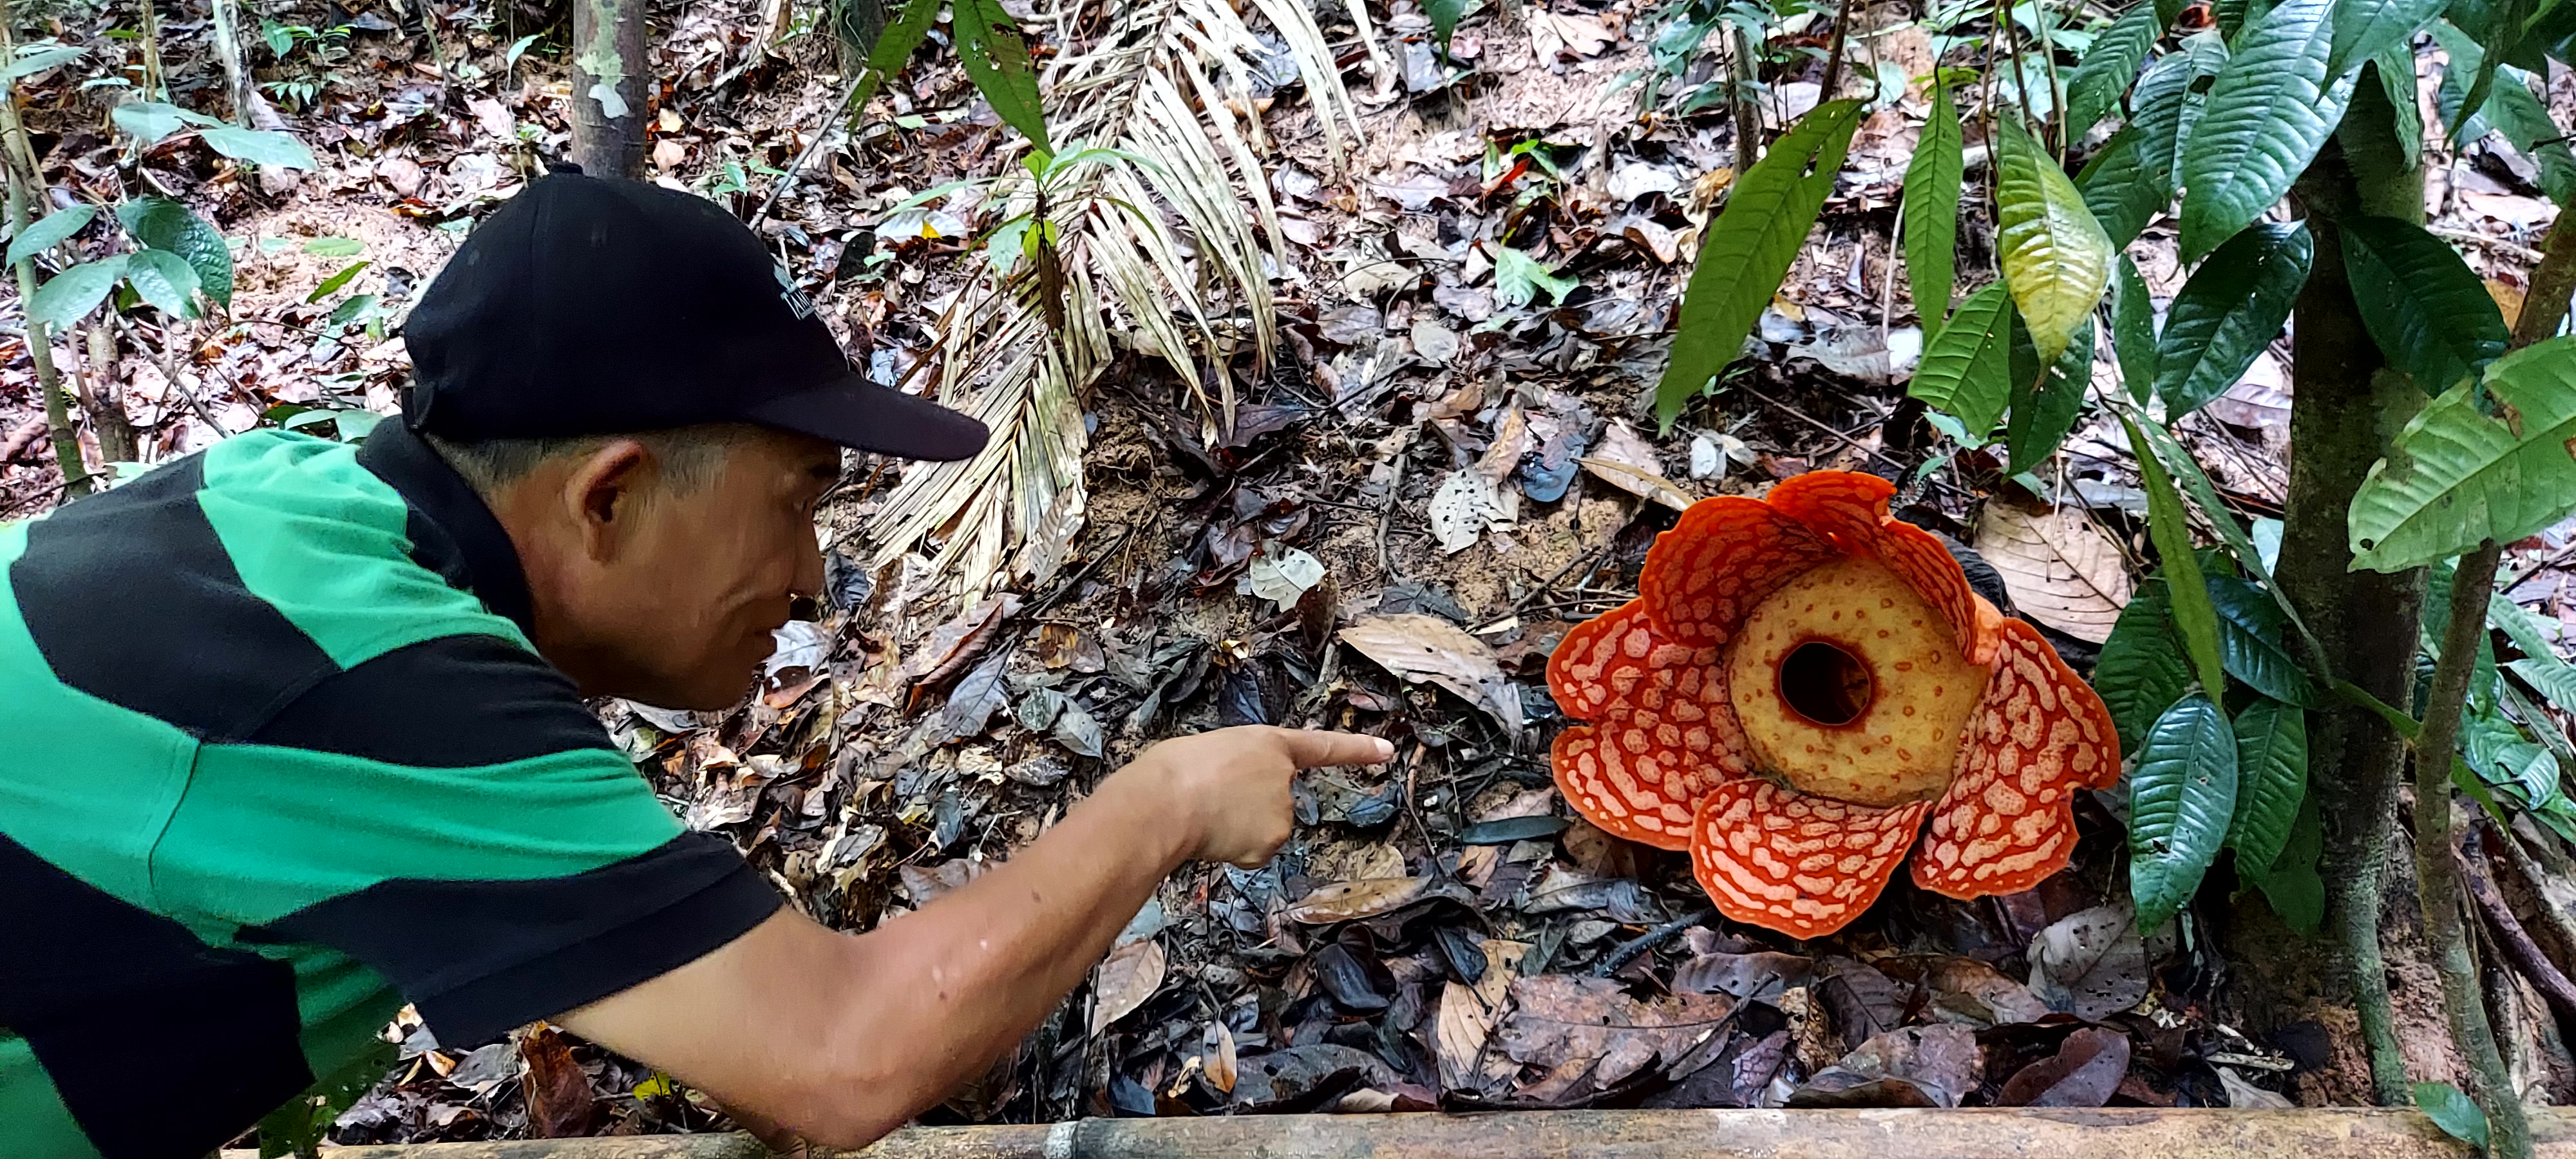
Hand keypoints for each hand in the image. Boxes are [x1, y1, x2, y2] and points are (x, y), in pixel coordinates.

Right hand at [1125, 726, 1392, 866]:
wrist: (1165, 803)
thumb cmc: (1173, 771)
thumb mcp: (1211, 752)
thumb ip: (1238, 766)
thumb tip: (1232, 794)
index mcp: (1269, 743)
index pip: (1322, 746)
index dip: (1356, 749)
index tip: (1387, 750)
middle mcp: (1284, 776)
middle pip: (1275, 799)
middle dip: (1247, 804)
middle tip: (1210, 798)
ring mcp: (1283, 812)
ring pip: (1263, 828)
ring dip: (1237, 827)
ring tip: (1206, 814)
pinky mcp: (1273, 842)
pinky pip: (1254, 851)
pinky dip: (1234, 848)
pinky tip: (1213, 836)